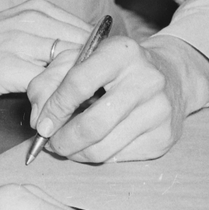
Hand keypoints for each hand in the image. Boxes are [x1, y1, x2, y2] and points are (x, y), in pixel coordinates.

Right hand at [0, 0, 90, 135]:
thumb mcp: (14, 33)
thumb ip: (46, 40)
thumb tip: (85, 61)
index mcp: (37, 9)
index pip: (88, 32)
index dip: (98, 62)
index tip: (97, 86)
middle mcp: (32, 20)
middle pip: (86, 48)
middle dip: (92, 80)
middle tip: (90, 106)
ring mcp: (20, 41)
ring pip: (71, 66)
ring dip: (74, 95)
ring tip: (70, 114)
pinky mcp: (7, 66)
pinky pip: (47, 86)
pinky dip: (53, 105)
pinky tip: (46, 118)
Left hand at [27, 36, 208, 162]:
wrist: (171, 74)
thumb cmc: (115, 67)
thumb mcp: (81, 59)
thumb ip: (50, 80)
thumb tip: (37, 119)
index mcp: (121, 51)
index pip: (78, 83)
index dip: (54, 108)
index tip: (41, 124)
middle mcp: (146, 79)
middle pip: (93, 124)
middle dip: (63, 140)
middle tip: (50, 143)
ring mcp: (159, 110)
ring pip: (104, 148)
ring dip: (76, 153)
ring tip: (67, 145)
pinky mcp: (164, 137)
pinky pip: (119, 158)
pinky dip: (98, 156)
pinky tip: (94, 144)